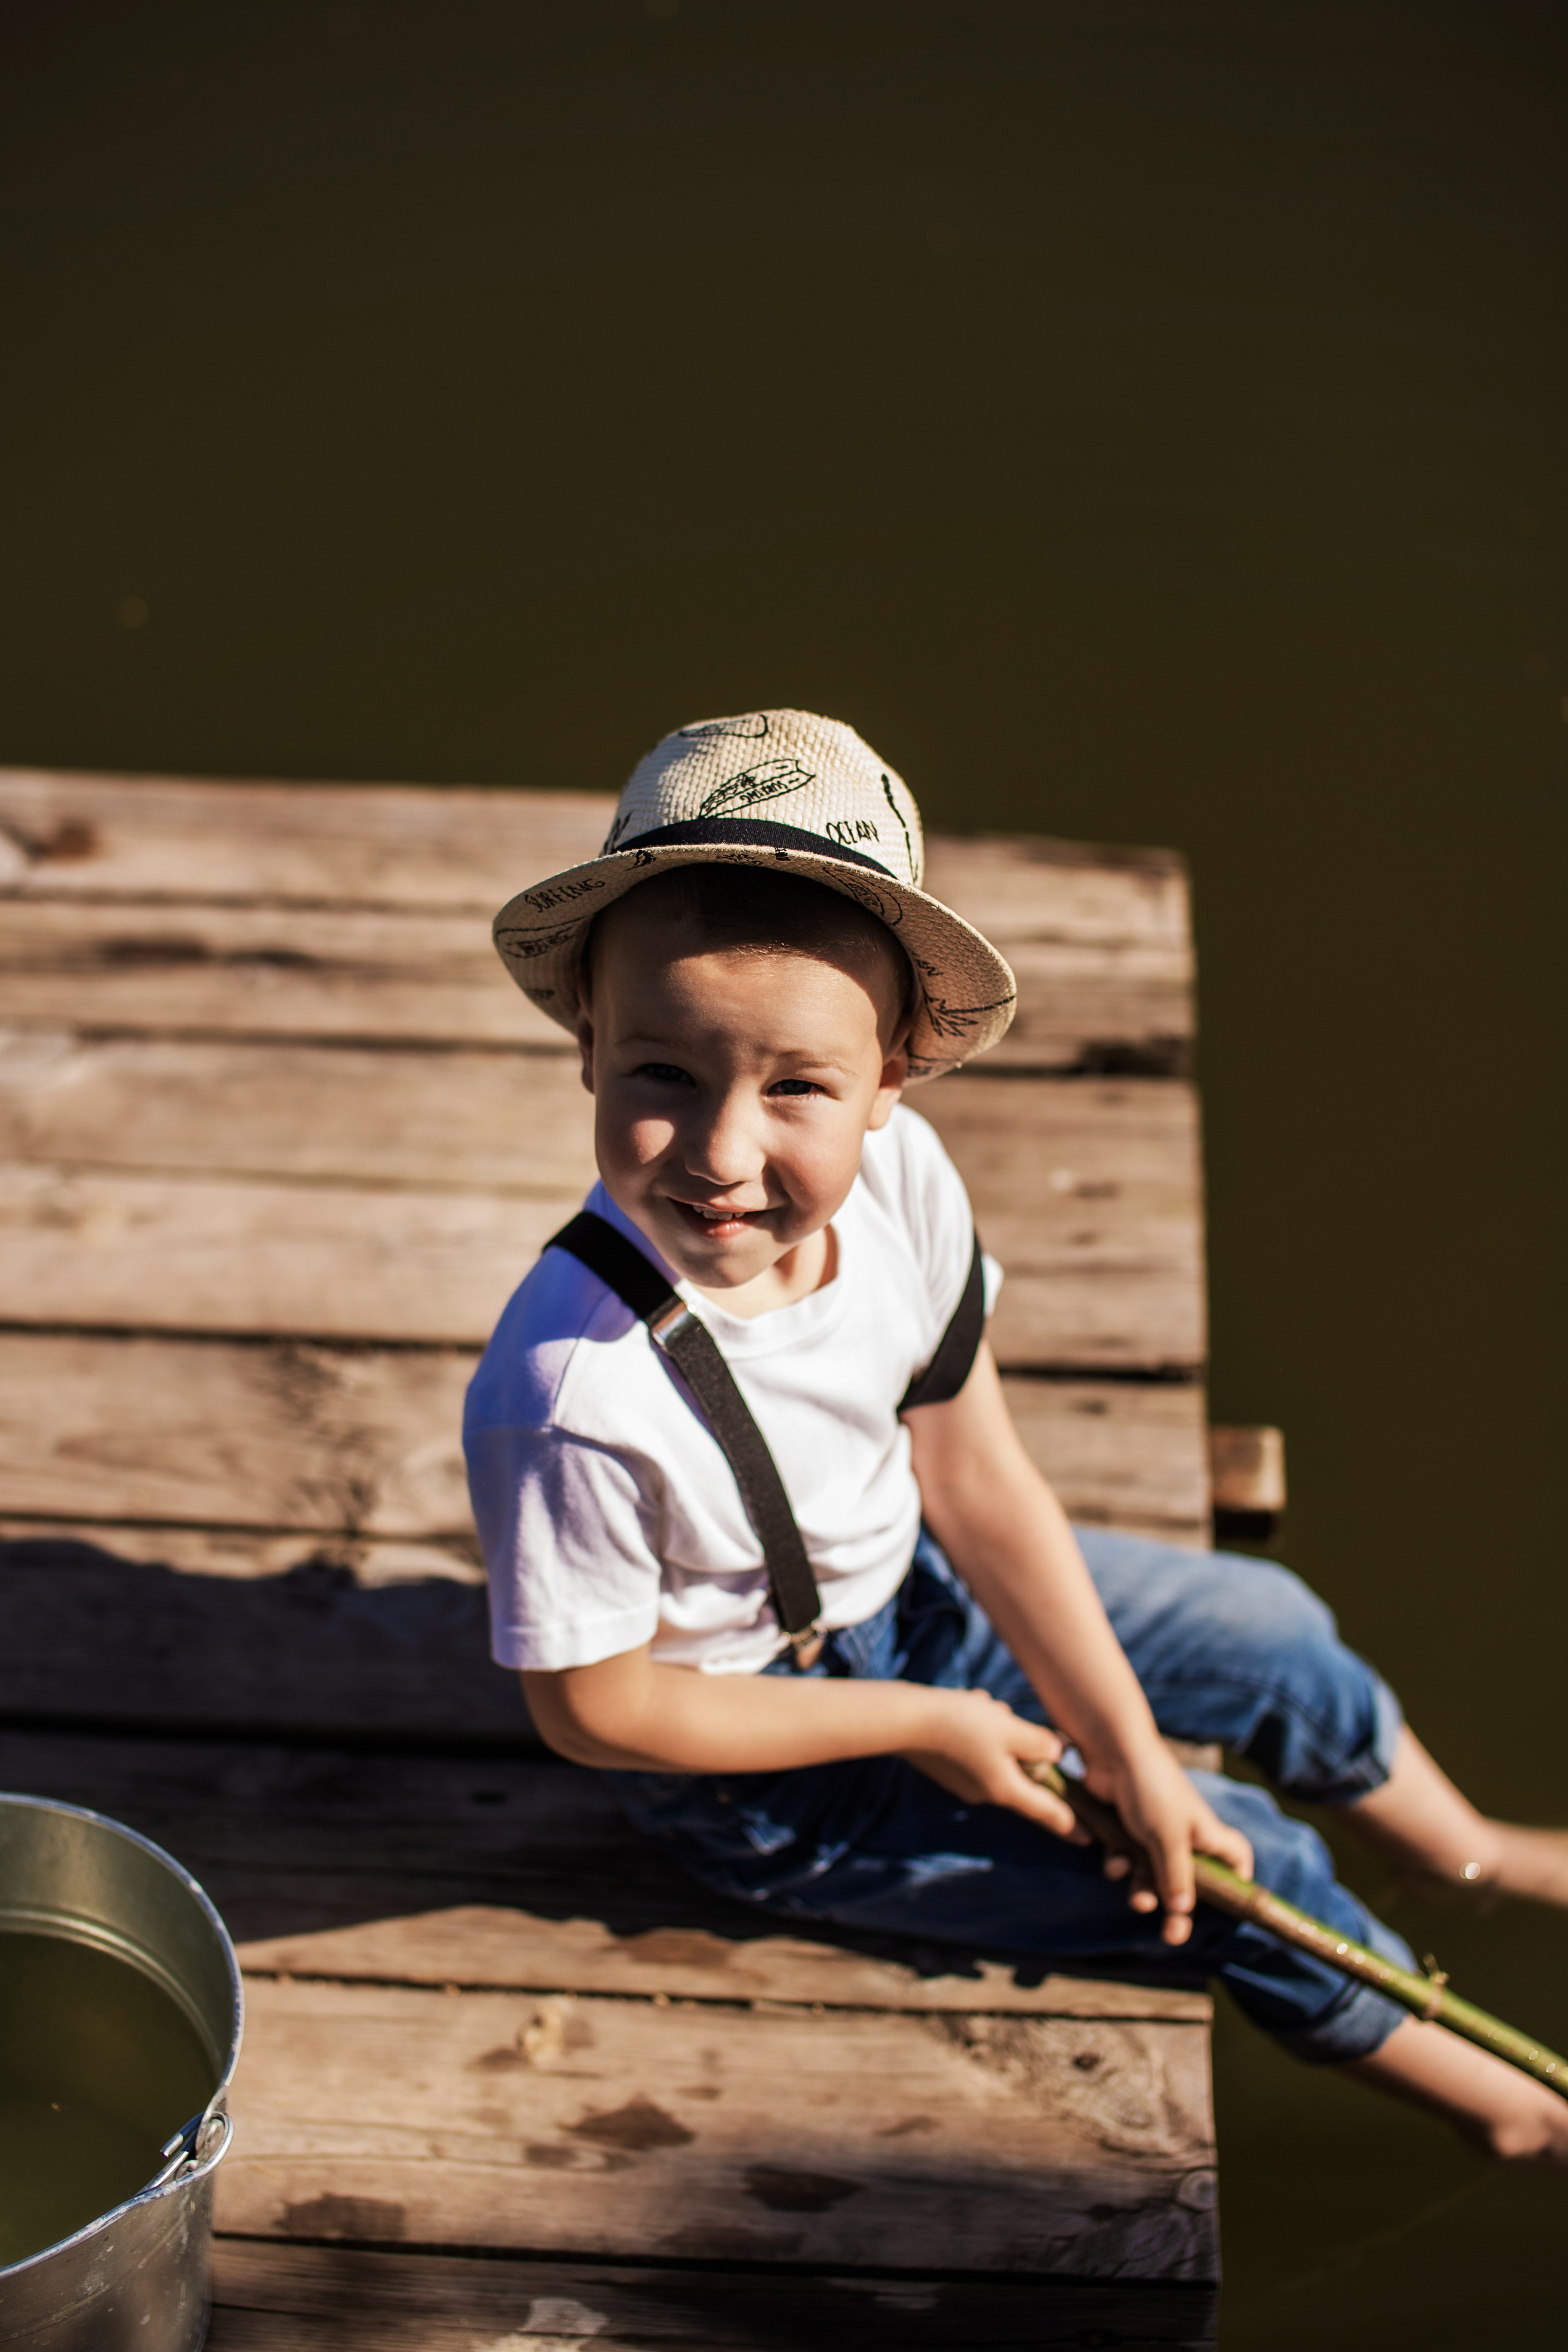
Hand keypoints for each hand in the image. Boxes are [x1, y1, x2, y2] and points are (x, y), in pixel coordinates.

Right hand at [900, 1689, 1088, 1842]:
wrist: (906, 1721)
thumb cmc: (963, 1723)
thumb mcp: (1010, 1728)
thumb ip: (1040, 1743)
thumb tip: (1056, 1753)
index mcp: (1005, 1789)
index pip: (1047, 1810)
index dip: (1071, 1823)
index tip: (1089, 1838)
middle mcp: (986, 1792)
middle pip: (1020, 1771)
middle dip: (1020, 1742)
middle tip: (1003, 1715)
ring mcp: (964, 1782)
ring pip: (997, 1753)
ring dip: (997, 1728)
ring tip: (981, 1704)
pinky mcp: (948, 1769)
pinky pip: (977, 1749)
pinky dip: (978, 1728)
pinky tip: (966, 1706)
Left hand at [1084, 1742, 1254, 1945]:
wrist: (1112, 1752)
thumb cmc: (1152, 1789)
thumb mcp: (1169, 1837)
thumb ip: (1176, 1876)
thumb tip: (1183, 1912)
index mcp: (1207, 1834)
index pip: (1235, 1860)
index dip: (1236, 1883)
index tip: (1229, 1908)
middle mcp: (1184, 1836)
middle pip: (1188, 1882)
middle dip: (1178, 1909)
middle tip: (1172, 1936)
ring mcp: (1154, 1833)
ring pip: (1153, 1875)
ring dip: (1144, 1889)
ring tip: (1139, 1898)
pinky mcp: (1127, 1830)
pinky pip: (1127, 1861)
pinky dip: (1121, 1864)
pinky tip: (1113, 1861)